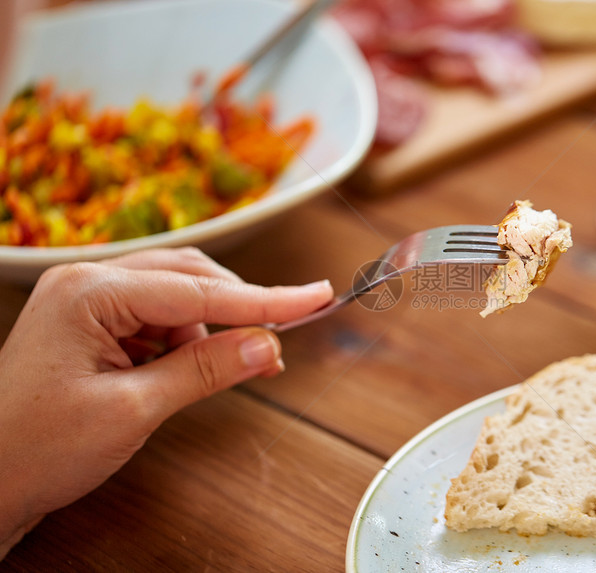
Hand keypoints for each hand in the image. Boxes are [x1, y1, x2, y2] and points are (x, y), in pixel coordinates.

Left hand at [0, 247, 332, 557]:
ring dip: (211, 330)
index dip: (266, 299)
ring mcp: (89, 302)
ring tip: (230, 369)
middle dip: (239, 309)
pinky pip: (158, 318)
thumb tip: (268, 344)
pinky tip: (193, 370)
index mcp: (89, 293)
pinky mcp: (94, 324)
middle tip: (282, 340)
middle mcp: (88, 284)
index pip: (199, 289)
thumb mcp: (132, 410)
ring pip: (179, 297)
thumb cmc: (34, 448)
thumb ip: (205, 370)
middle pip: (190, 277)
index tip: (315, 297)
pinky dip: (187, 342)